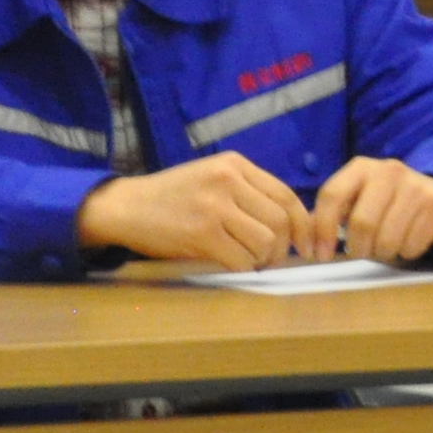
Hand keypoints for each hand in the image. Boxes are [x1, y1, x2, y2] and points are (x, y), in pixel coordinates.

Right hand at [79, 153, 314, 271]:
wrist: (126, 206)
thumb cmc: (171, 197)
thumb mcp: (212, 178)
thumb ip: (247, 192)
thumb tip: (289, 225)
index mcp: (234, 164)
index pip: (286, 195)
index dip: (302, 225)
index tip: (306, 245)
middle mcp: (228, 180)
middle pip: (280, 220)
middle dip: (281, 247)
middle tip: (270, 259)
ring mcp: (214, 206)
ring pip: (265, 241)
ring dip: (261, 259)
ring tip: (247, 260)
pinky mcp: (202, 233)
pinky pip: (241, 259)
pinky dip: (243, 268)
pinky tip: (231, 264)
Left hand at [313, 158, 432, 263]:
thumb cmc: (389, 200)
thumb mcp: (360, 196)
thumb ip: (335, 213)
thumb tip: (308, 243)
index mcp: (361, 168)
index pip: (332, 195)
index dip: (322, 229)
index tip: (321, 255)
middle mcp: (388, 171)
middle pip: (362, 223)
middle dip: (358, 248)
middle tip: (362, 252)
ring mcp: (415, 186)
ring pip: (387, 239)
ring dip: (383, 253)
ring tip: (386, 246)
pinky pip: (412, 246)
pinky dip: (406, 252)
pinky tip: (408, 240)